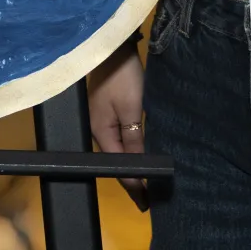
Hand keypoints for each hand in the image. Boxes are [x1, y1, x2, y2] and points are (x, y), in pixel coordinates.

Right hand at [88, 43, 147, 210]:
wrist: (111, 45)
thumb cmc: (123, 76)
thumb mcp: (132, 109)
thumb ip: (135, 140)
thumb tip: (140, 171)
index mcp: (101, 133)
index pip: (119, 168)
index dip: (134, 186)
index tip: (149, 204)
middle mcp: (98, 130)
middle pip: (116, 161)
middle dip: (133, 178)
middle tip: (152, 196)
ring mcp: (100, 119)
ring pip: (118, 149)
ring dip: (132, 163)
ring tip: (149, 179)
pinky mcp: (106, 109)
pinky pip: (119, 135)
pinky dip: (130, 147)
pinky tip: (140, 151)